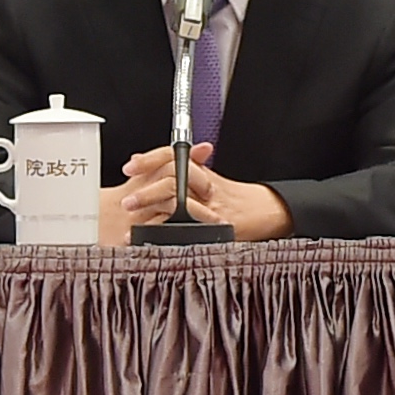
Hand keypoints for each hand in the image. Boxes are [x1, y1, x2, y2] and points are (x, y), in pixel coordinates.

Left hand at [111, 143, 294, 242]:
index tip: (129, 166)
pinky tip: (156, 238)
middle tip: (127, 200)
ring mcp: (210, 204)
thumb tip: (144, 163)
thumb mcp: (208, 179)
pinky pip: (190, 226)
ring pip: (177, 200)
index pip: (171, 156)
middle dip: (146, 188)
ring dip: (154, 210)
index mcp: (199, 171)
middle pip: (171, 177)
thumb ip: (180, 173)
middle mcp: (203, 184)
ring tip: (133, 224)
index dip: (149, 159)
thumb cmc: (237, 197)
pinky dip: (171, 232)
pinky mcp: (217, 223)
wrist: (268, 209)